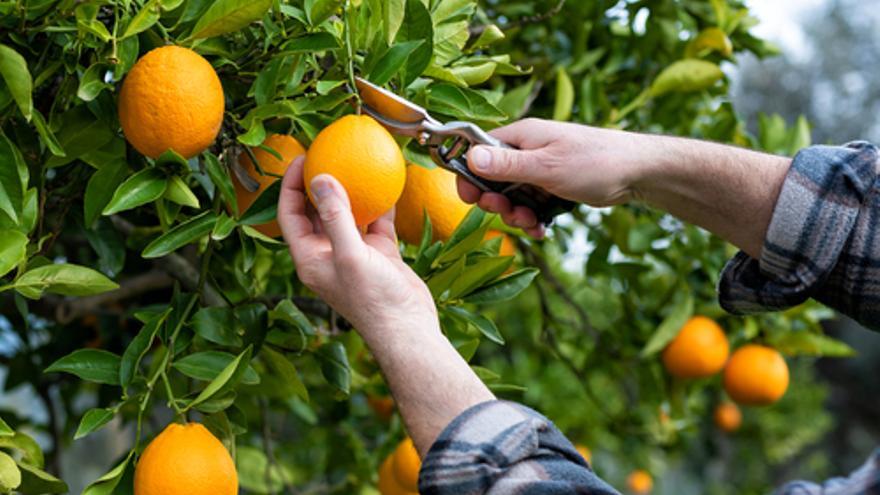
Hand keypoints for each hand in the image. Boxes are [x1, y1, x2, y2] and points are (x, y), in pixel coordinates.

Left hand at [277, 157, 436, 334]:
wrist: (408, 328)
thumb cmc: (373, 298)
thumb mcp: (350, 254)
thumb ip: (335, 216)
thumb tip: (320, 178)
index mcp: (310, 257)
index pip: (290, 215)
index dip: (289, 185)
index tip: (303, 158)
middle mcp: (328, 253)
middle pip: (315, 211)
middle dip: (318, 183)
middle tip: (327, 153)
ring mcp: (354, 252)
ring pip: (346, 213)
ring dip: (349, 190)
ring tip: (353, 161)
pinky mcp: (378, 253)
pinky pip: (374, 221)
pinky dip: (379, 203)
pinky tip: (386, 182)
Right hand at [458, 119, 651, 235]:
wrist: (638, 172)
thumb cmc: (595, 161)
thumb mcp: (546, 166)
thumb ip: (507, 164)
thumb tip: (471, 157)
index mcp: (521, 137)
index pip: (479, 151)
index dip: (470, 175)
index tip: (471, 198)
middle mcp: (527, 151)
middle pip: (493, 179)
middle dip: (497, 203)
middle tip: (509, 214)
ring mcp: (541, 169)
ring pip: (513, 197)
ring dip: (517, 215)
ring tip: (532, 223)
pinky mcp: (553, 186)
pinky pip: (532, 205)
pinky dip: (534, 219)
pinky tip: (542, 229)